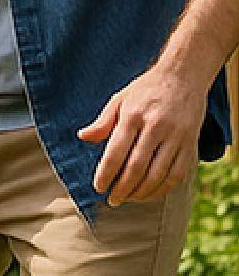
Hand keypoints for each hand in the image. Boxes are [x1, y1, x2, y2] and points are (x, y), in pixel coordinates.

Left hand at [79, 65, 206, 205]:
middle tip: (112, 200)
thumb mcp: (120, 98)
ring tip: (129, 198)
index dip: (106, 174)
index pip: (116, 152)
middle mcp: (157, 127)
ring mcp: (177, 136)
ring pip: (158, 174)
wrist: (184, 75)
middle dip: (122, 189)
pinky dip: (163, 189)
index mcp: (134, 115)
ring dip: (141, 192)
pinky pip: (178, 174)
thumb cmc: (147, 89)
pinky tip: (150, 193)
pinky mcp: (191, 143)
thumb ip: (103, 121)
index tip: (99, 187)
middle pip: (137, 167)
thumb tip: (83, 137)